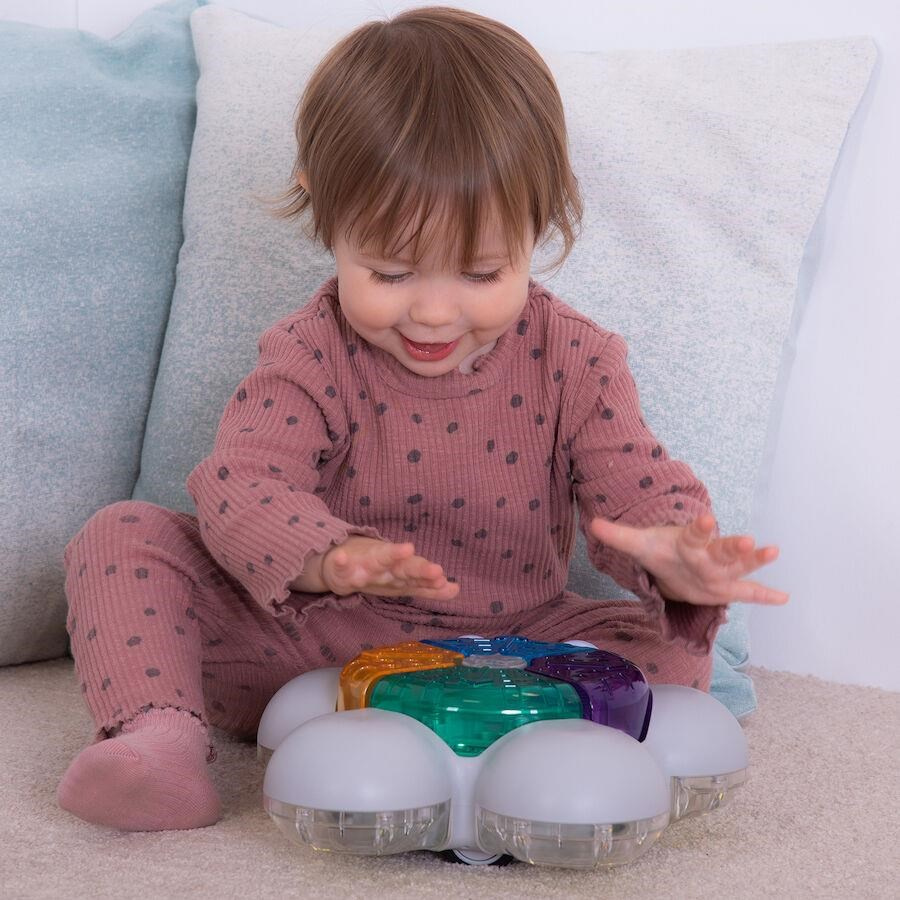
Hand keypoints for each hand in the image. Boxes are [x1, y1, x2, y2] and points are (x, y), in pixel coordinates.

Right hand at [321, 535, 459, 601]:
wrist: (338, 563)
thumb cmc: (378, 570)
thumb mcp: (403, 579)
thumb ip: (428, 586)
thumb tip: (456, 589)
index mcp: (399, 571)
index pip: (417, 574)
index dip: (428, 576)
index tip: (442, 576)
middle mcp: (385, 566)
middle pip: (404, 567)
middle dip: (419, 568)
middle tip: (436, 570)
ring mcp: (363, 565)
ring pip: (377, 562)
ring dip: (390, 555)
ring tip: (407, 549)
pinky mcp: (341, 568)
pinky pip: (339, 566)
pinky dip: (340, 561)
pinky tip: (340, 558)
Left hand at [588, 513, 788, 606]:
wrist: (674, 561)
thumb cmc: (661, 550)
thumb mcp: (639, 544)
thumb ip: (618, 535)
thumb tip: (592, 523)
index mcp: (688, 541)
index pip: (694, 533)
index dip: (700, 527)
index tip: (707, 518)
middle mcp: (709, 554)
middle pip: (723, 549)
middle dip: (735, 546)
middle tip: (750, 540)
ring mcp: (720, 570)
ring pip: (740, 565)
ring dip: (756, 560)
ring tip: (774, 551)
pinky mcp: (726, 586)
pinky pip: (748, 592)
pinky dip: (765, 595)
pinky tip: (784, 598)